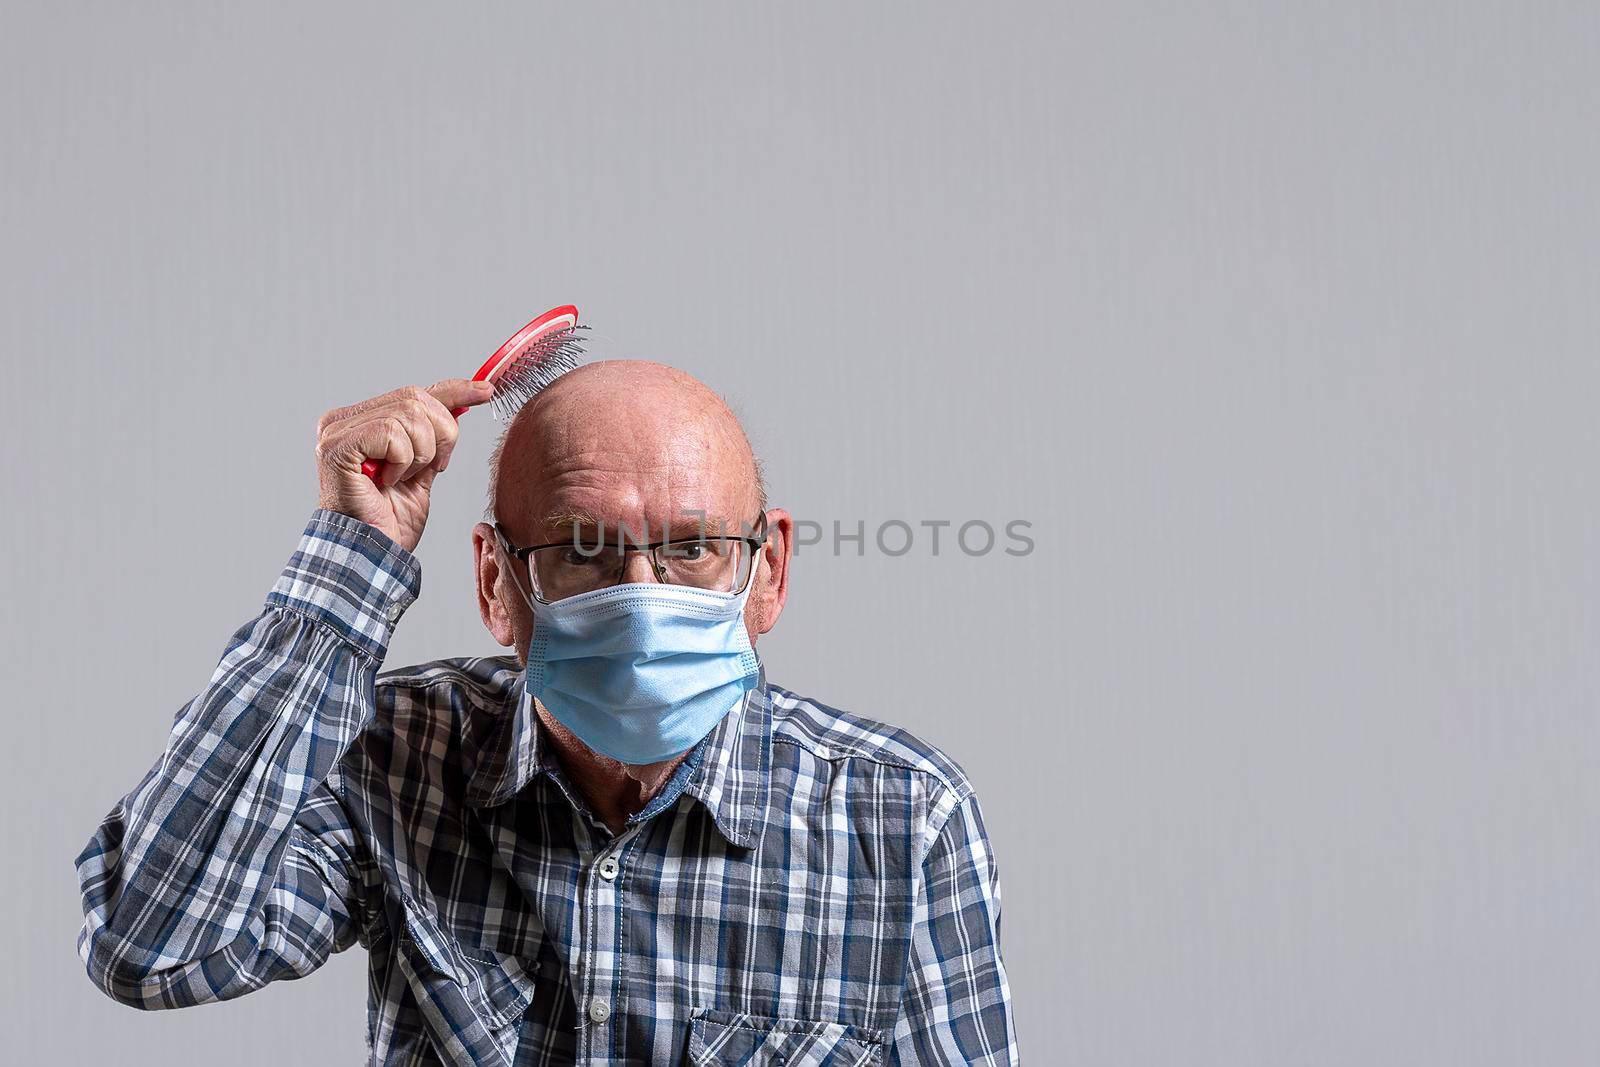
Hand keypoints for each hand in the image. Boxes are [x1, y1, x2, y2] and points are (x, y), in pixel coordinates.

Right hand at [315, 379, 494, 551]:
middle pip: (416, 399)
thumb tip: (463, 405)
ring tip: (402, 479)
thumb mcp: (423, 471)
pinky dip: (403, 461)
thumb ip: (434, 438)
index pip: (413, 393)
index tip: (486, 391)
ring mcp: (337, 431)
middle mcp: (344, 421)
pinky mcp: (337, 446)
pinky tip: (388, 481)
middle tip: (431, 468)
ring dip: (420, 454)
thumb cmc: (388, 523)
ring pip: (409, 415)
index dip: (454, 390)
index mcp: (361, 421)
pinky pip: (392, 433)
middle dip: (441, 436)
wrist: (369, 555)